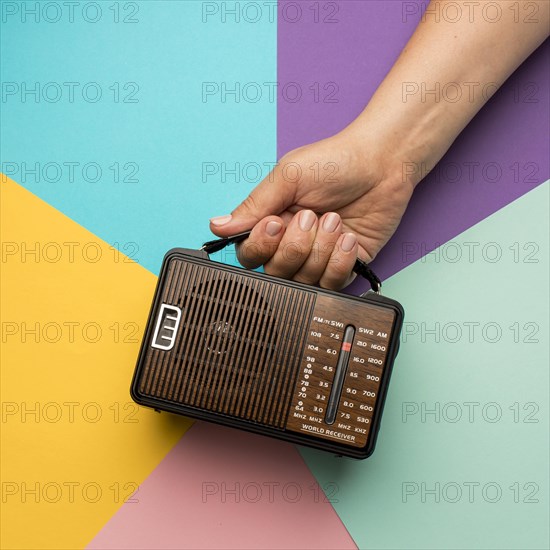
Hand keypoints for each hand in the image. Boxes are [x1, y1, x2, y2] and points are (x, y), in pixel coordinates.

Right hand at [209, 131, 413, 289]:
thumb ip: (254, 204)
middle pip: (277, 271)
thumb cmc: (336, 162)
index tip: (278, 222)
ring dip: (322, 249)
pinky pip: (333, 283)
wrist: (382, 163)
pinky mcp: (345, 265)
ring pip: (305, 279)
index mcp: (273, 221)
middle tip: (313, 216)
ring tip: (336, 221)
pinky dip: (341, 261)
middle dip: (297, 246)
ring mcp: (319, 256)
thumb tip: (218, 225)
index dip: (262, 245)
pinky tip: (348, 238)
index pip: (251, 253)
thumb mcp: (288, 176)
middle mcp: (293, 243)